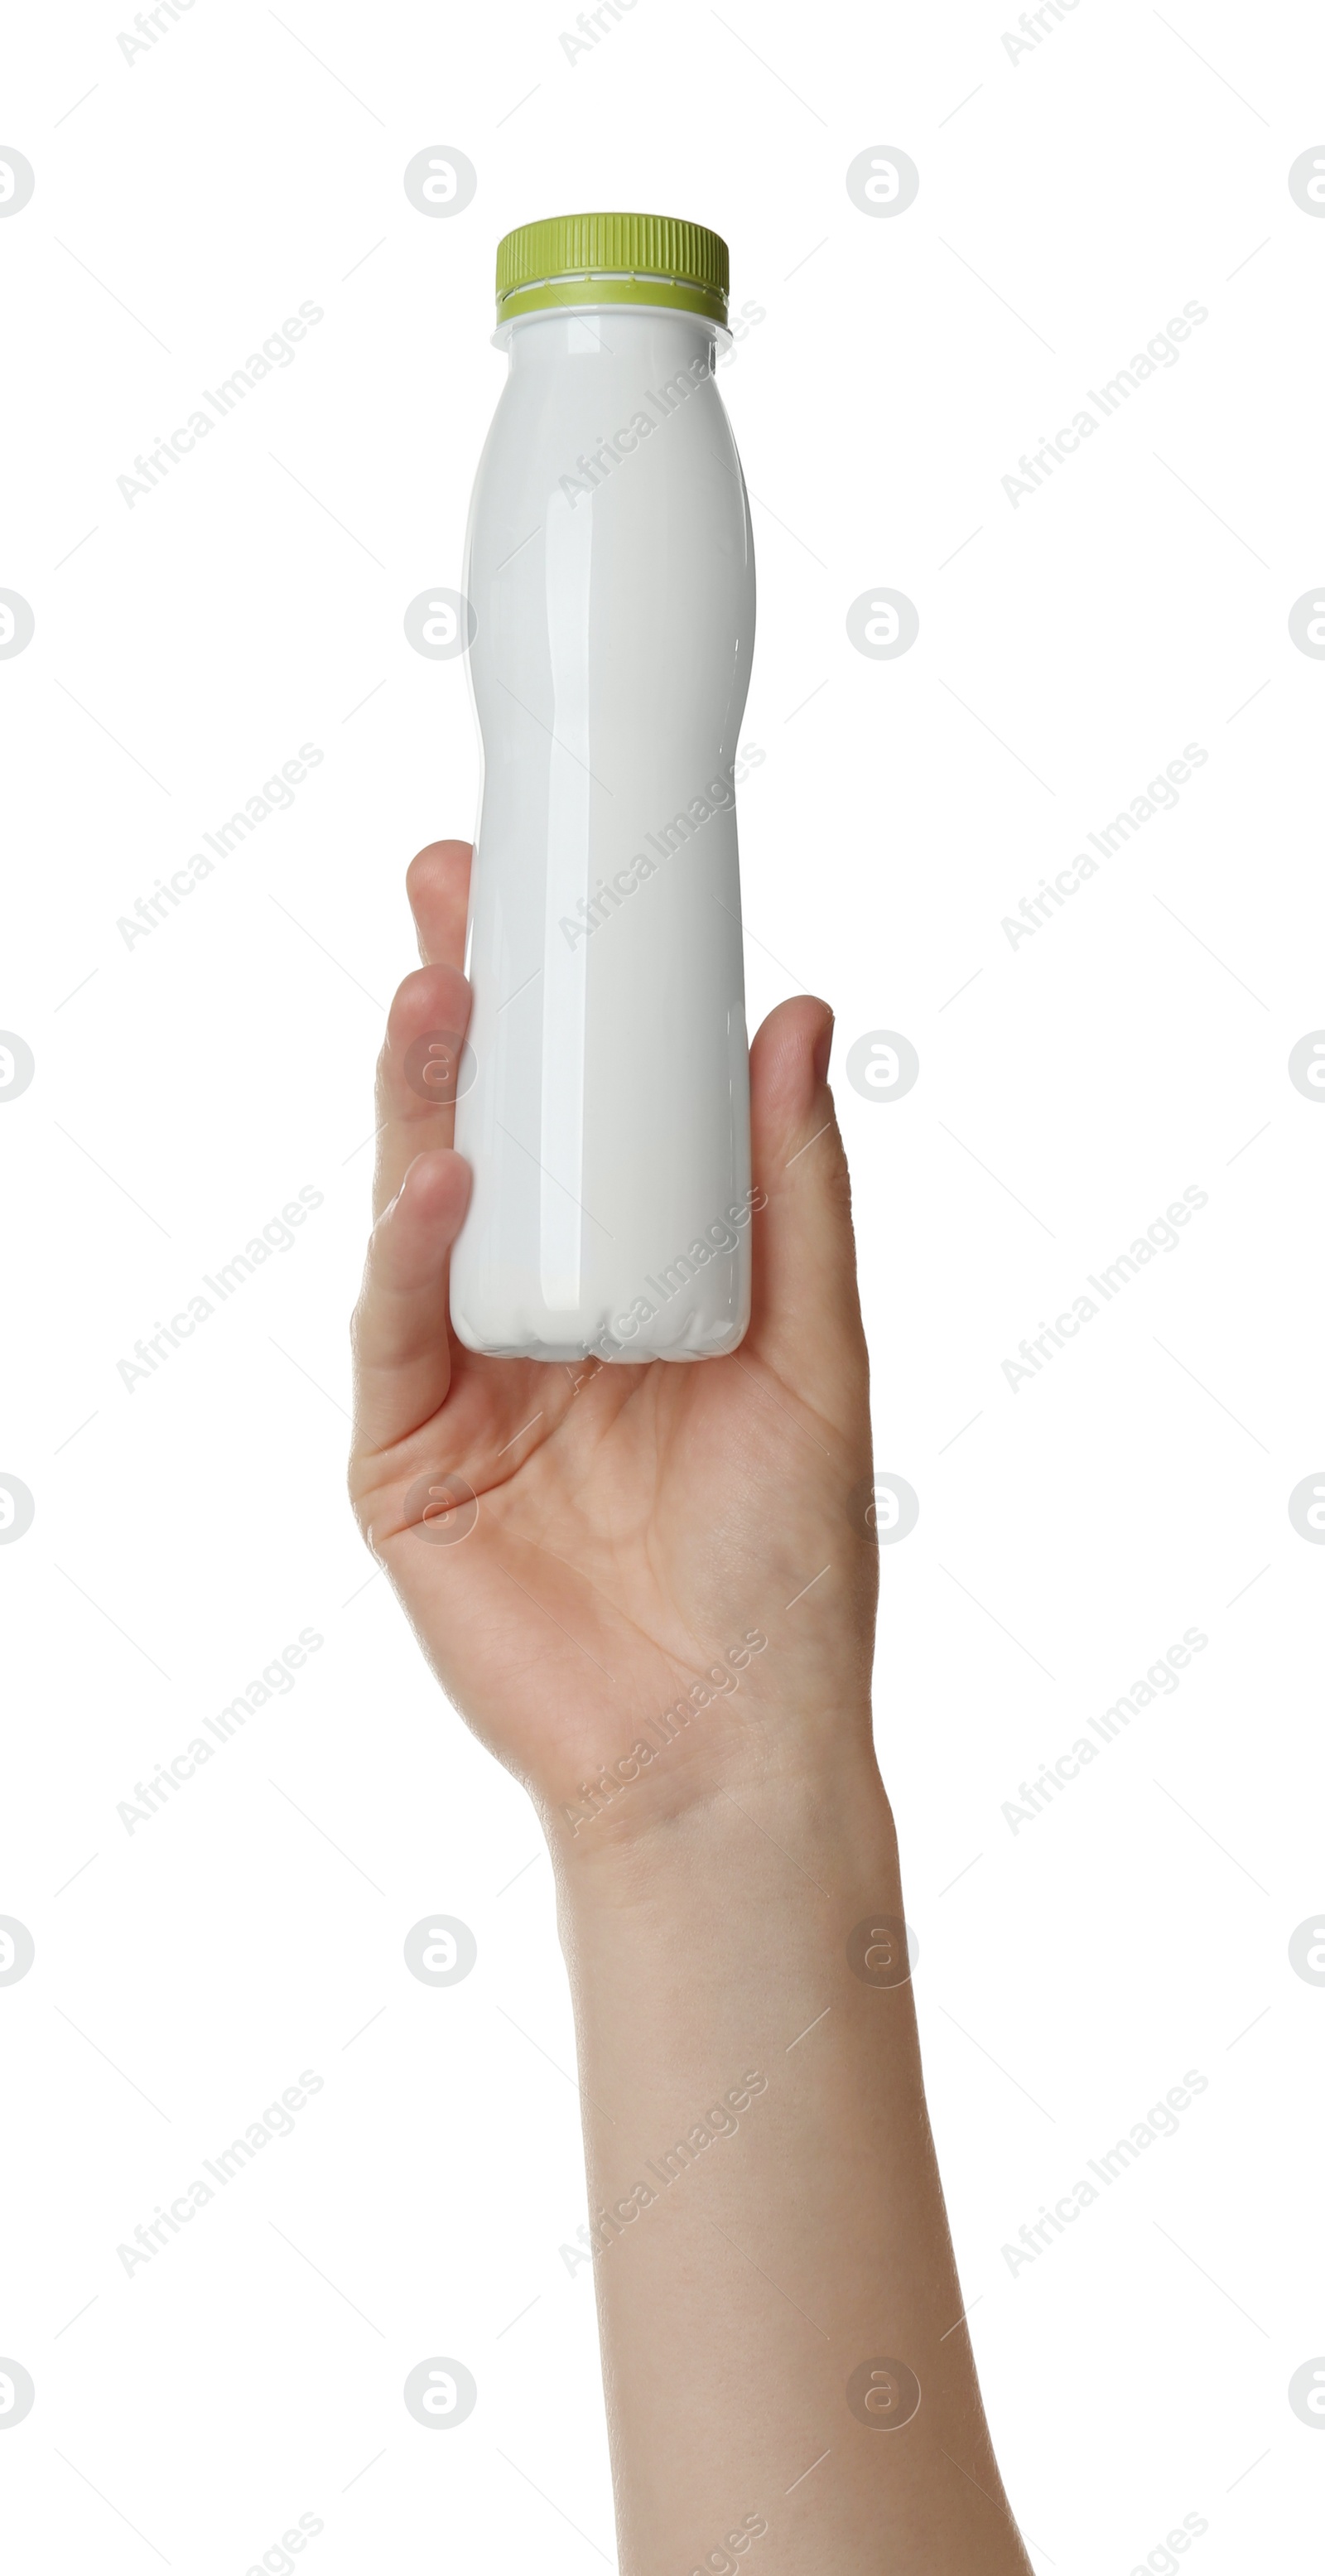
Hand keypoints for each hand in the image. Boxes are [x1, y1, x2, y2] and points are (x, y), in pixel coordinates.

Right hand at [348, 841, 880, 1864]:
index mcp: (624, 1281)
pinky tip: (442, 1177)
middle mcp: (530, 1313)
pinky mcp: (404, 1457)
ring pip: (417, 1212)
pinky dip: (411, 1253)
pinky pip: (396, 1333)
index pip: (574, 1119)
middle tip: (453, 893)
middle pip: (478, 1136)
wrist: (728, 1742)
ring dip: (420, 1101)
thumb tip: (795, 1016)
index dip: (554, 1009)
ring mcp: (458, 1381)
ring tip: (439, 994)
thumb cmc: (782, 1565)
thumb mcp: (811, 1352)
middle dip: (460, 1013)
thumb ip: (794, 1193)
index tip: (544, 892)